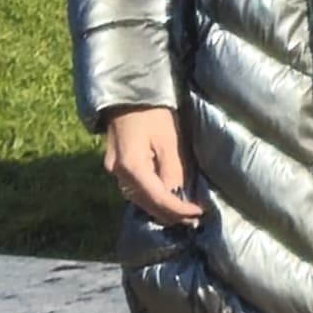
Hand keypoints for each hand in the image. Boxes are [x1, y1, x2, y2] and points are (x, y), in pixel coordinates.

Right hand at [101, 105, 201, 226]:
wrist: (128, 94)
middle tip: (195, 218)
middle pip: (145, 203)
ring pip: (138, 198)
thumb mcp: (170, 140)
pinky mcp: (117, 165)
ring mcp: (114, 170)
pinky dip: (152, 197)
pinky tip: (168, 199)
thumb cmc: (153, 113)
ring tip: (185, 212)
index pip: (157, 198)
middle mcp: (117, 173)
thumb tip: (179, 196)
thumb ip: (174, 171)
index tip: (199, 213)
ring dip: (161, 208)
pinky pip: (135, 188)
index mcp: (131, 166)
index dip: (178, 209)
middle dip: (170, 213)